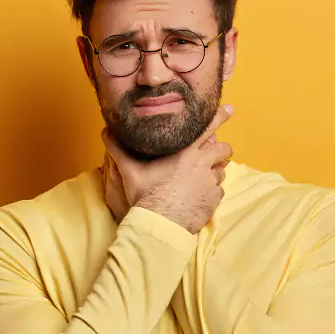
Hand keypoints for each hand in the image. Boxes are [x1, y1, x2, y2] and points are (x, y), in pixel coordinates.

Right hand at [102, 104, 234, 233]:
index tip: (229, 109)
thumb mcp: (130, 170)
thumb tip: (105, 132)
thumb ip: (118, 149)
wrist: (160, 224)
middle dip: (222, 149)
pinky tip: (200, 196)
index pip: (207, 128)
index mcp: (185, 152)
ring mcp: (210, 183)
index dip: (220, 116)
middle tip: (219, 151)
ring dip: (215, 171)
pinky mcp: (214, 200)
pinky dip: (212, 191)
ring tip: (204, 177)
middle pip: (223, 149)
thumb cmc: (146, 196)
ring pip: (221, 171)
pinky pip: (219, 191)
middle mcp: (202, 164)